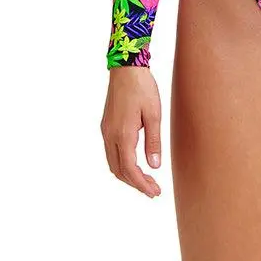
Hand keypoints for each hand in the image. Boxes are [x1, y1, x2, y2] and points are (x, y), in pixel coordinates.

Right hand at [101, 66, 163, 197]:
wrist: (126, 68)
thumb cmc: (142, 87)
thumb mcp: (154, 114)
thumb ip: (153, 141)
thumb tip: (154, 166)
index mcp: (123, 134)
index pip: (130, 169)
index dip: (142, 184)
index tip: (154, 192)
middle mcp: (110, 135)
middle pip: (119, 171)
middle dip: (135, 183)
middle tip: (153, 189)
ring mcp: (106, 131)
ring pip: (113, 163)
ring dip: (128, 175)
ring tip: (146, 179)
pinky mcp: (106, 125)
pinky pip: (111, 152)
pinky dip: (122, 163)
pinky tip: (135, 162)